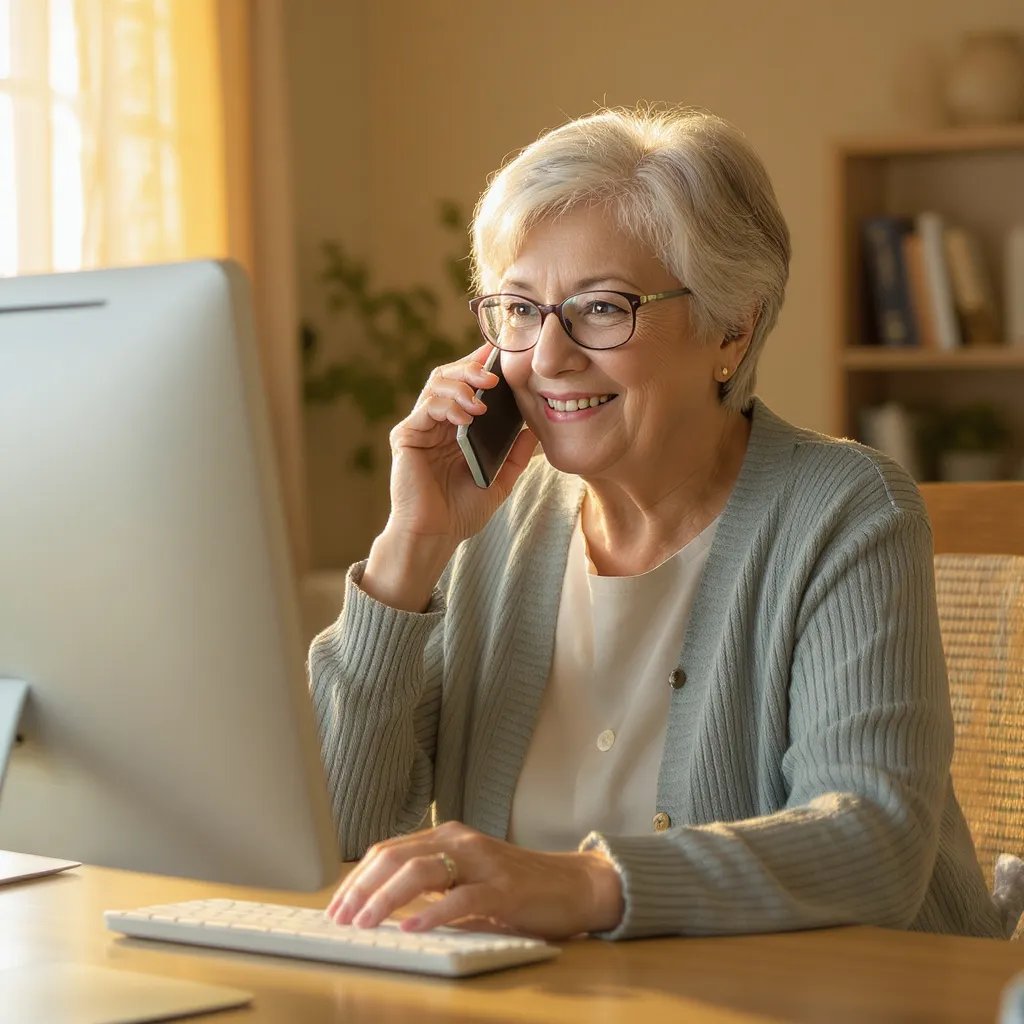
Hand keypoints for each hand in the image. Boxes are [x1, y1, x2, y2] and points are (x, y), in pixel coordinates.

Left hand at [325, 821, 623, 940]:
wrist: (573, 885)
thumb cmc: (516, 887)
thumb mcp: (465, 879)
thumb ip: (431, 884)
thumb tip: (379, 907)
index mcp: (446, 837)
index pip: (388, 851)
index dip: (356, 878)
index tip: (335, 906)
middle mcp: (460, 842)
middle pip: (396, 857)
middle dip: (361, 889)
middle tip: (340, 918)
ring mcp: (482, 862)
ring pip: (421, 872)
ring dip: (385, 900)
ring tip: (365, 923)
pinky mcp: (504, 889)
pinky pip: (462, 899)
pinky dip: (433, 914)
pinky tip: (413, 928)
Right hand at [386, 344, 536, 544]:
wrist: (435, 536)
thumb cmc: (462, 511)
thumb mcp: (499, 480)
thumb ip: (515, 455)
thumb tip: (535, 430)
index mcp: (456, 427)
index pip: (467, 385)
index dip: (482, 365)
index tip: (503, 353)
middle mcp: (435, 422)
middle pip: (449, 375)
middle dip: (472, 368)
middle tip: (494, 372)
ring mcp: (419, 427)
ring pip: (436, 384)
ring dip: (462, 383)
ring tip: (483, 396)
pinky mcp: (406, 436)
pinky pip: (427, 407)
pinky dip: (448, 405)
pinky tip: (467, 417)